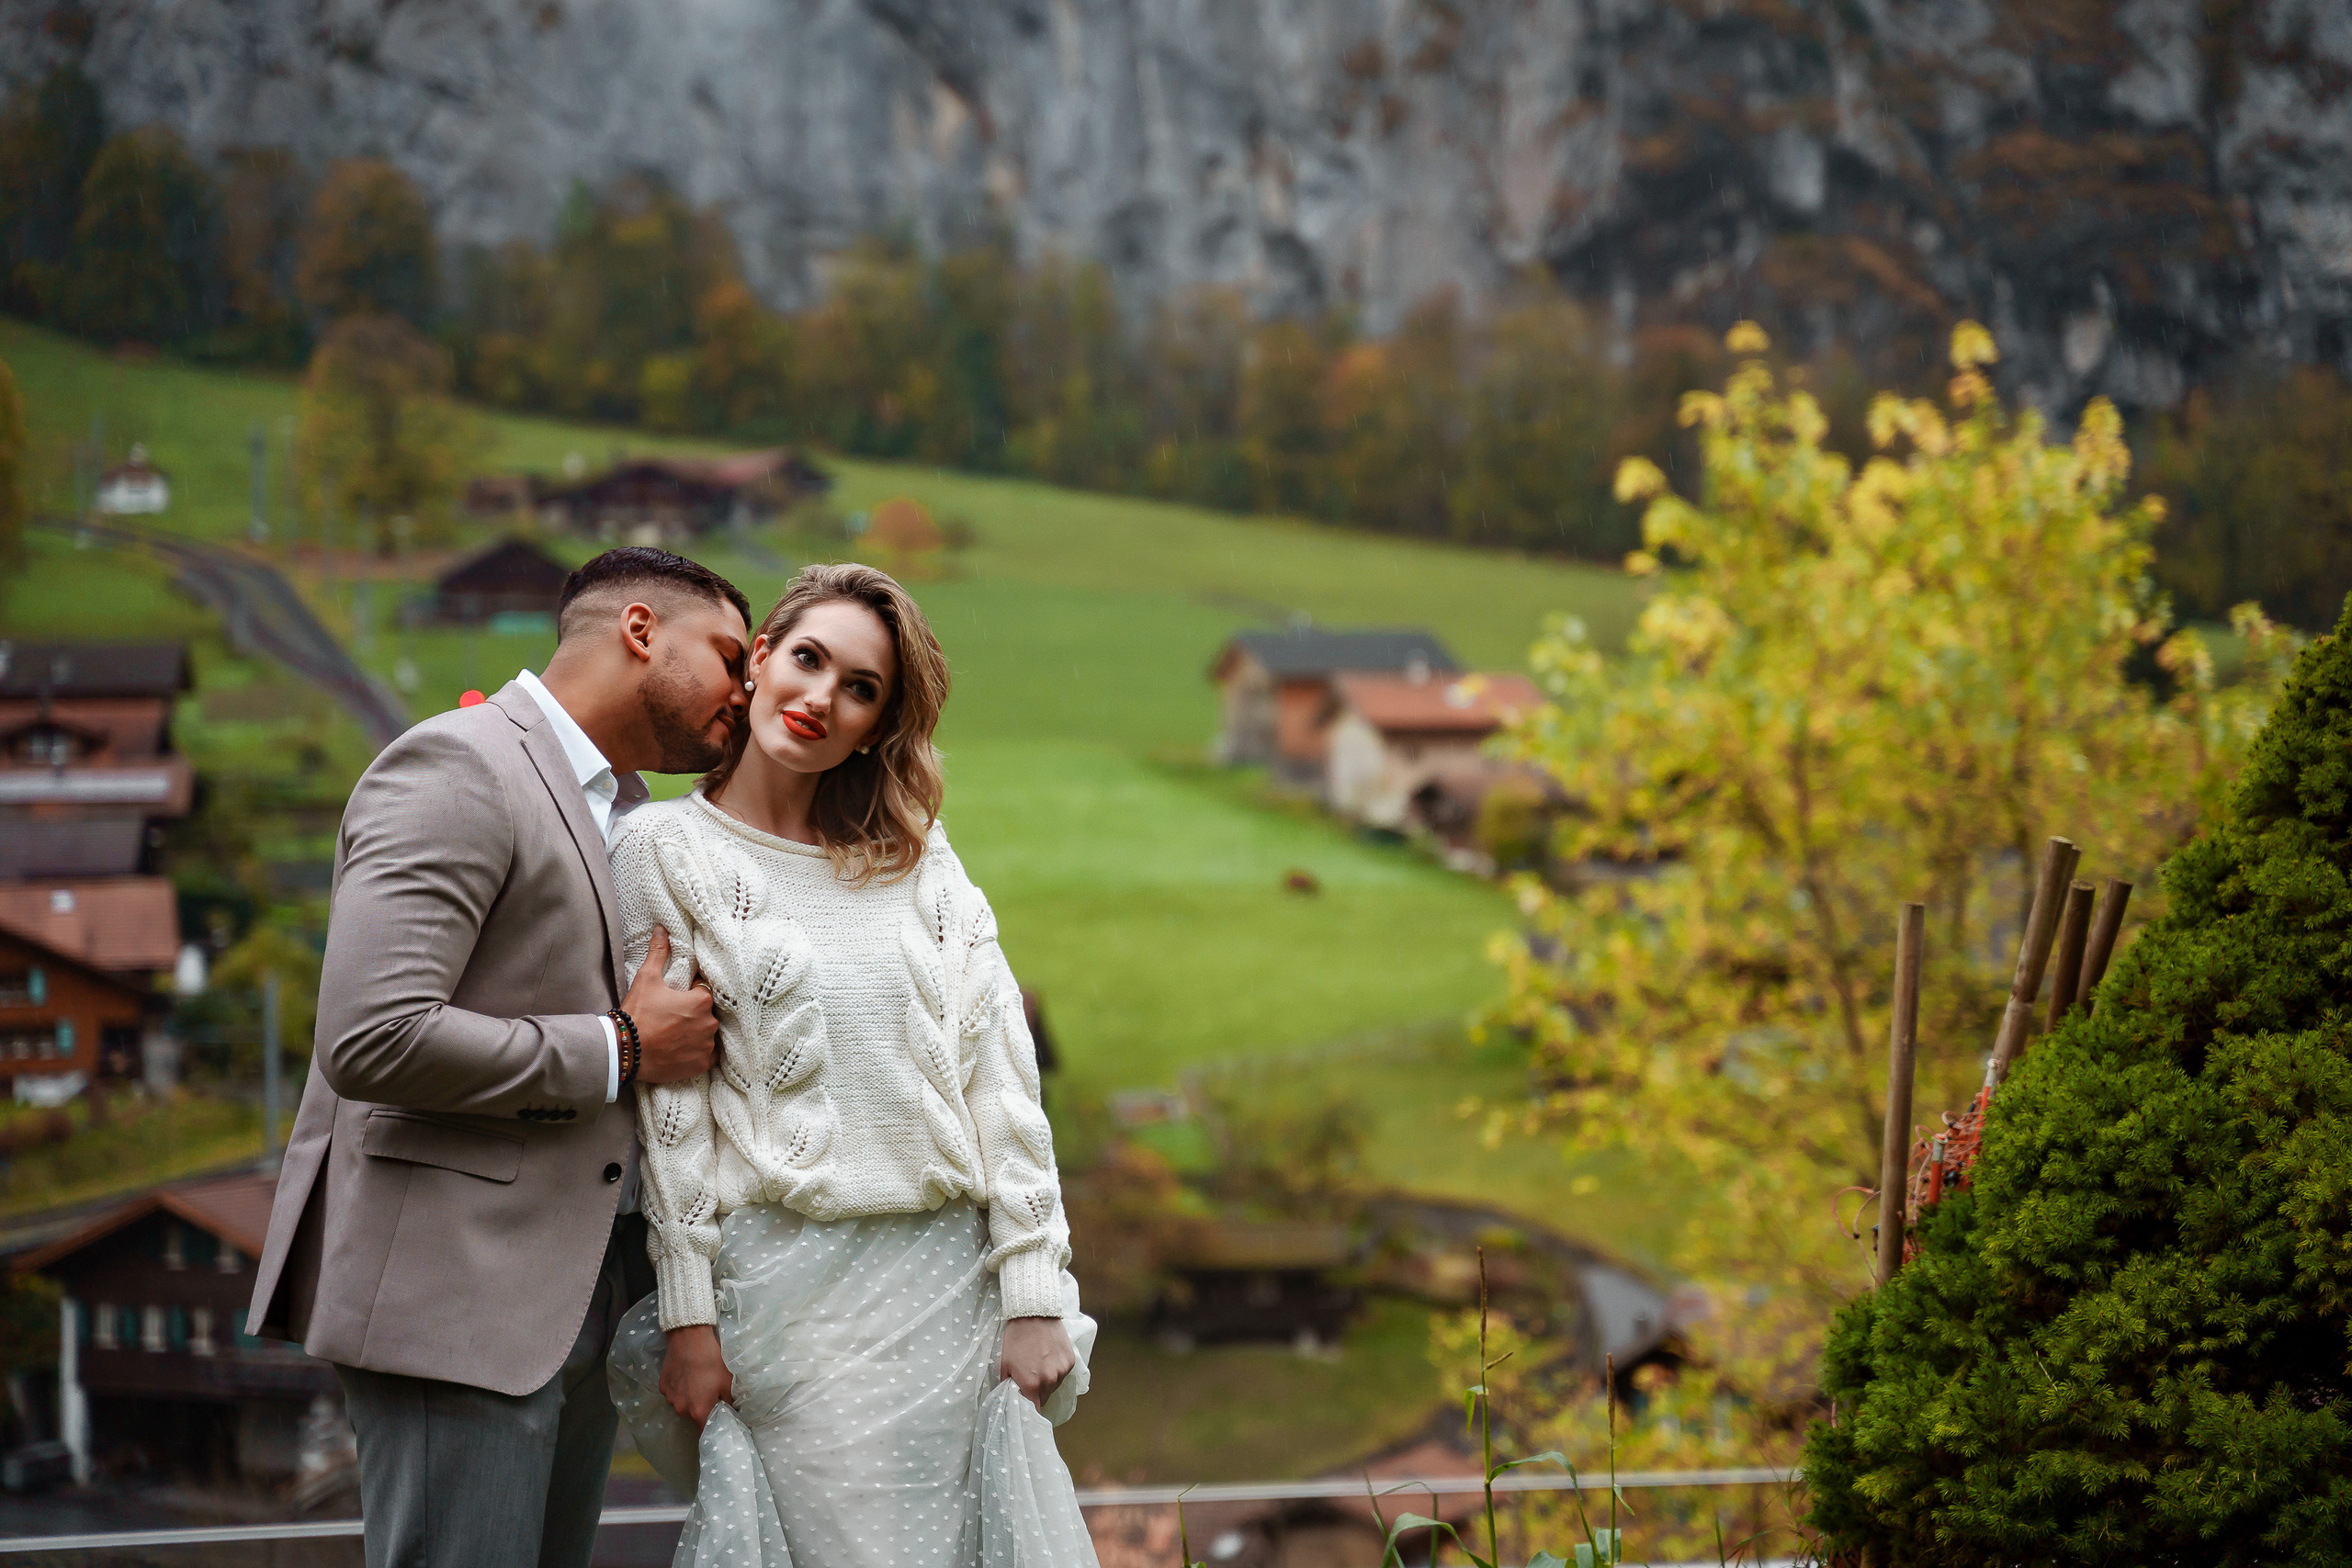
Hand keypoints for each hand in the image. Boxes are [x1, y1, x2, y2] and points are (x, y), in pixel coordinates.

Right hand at [626, 927, 717, 1084]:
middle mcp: (710, 1023)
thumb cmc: (637, 1013)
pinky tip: (682, 1049)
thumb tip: (662, 929)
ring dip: (696, 1032)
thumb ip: (659, 952)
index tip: (678, 997)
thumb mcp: (647, 979)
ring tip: (675, 1034)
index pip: (705, 990)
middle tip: (673, 1017)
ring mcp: (707, 1045)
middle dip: (694, 1013)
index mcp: (702, 1001)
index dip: (691, 992)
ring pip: (707, 1033)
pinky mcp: (702, 1064)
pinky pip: (706, 1055)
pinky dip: (697, 1052)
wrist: (625, 1051)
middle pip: (707, 1013)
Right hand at [660, 1324, 732, 1427]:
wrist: (690, 1339)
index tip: (717, 1419)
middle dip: (701, 1409)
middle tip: (710, 1394)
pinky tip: (686, 1375)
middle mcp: (680, 1409)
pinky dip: (679, 1389)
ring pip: (681, 1405)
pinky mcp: (662, 1386)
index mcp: (698, 1411)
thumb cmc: (712, 1361)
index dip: (712, 1426)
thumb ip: (729, 1402)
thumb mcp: (726, 1382)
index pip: (704, 1430)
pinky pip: (673, 1393)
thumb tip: (730, 1411)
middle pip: (692, 1417)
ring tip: (697, 1382)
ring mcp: (669, 1398)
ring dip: (689, 1399)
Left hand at [998, 1316, 1075, 1411]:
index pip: (1035, 1410)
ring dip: (1047, 1381)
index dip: (1030, 1411)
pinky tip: (1049, 1357)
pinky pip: (1063, 1373)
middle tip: (1029, 1379)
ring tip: (1039, 1364)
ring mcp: (1062, 1371)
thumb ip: (1008, 1386)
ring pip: (1054, 1385)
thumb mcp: (1004, 1364)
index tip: (1027, 1410)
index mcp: (1032, 1384)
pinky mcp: (1070, 1361)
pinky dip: (1056, 1369)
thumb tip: (1011, 1399)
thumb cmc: (1015, 1339)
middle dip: (1037, 1392)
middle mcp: (1050, 1381)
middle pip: (1045, 1397)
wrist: (1034, 1314)